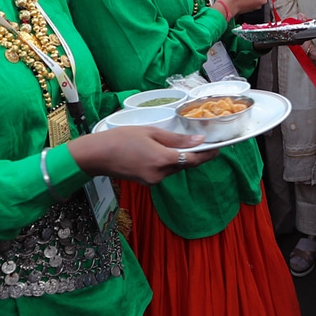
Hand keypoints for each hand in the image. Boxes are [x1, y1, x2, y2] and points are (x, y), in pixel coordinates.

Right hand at [68, 126, 219, 185]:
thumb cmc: (121, 138)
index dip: (208, 155)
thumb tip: (199, 142)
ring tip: (175, 144)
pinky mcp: (146, 182)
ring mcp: (153, 181)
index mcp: (163, 160)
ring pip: (174, 169)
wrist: (97, 155)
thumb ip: (176, 139)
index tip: (218, 148)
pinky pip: (163, 172)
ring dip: (178, 159)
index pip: (194, 160)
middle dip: (192, 155)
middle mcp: (161, 174)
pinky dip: (166, 163)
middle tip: (200, 141)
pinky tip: (159, 152)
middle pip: (184, 165)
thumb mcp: (151, 132)